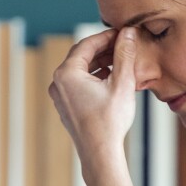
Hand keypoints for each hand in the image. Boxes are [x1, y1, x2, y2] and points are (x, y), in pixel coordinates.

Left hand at [48, 27, 138, 164]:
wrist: (100, 153)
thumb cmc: (110, 120)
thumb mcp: (122, 82)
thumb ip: (124, 54)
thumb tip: (128, 32)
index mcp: (67, 73)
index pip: (87, 44)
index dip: (107, 36)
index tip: (123, 33)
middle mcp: (58, 82)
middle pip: (82, 56)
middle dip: (103, 49)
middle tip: (123, 44)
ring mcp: (59, 95)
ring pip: (80, 70)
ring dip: (100, 63)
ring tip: (121, 61)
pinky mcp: (65, 105)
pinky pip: (79, 83)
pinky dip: (94, 77)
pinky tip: (112, 78)